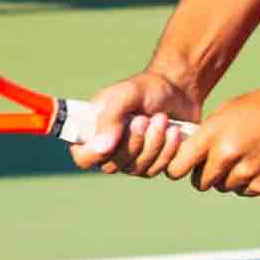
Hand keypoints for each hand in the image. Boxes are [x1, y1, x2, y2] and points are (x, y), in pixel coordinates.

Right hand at [70, 70, 200, 175]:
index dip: (94, 155)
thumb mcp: (127, 94)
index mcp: (93, 131)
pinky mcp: (153, 165)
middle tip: (145, 118)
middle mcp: (109, 151)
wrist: (178, 91)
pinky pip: (157, 170)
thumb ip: (111, 118)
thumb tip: (101, 148)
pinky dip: (168, 150)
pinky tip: (174, 132)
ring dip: (153, 143)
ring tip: (162, 119)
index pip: (82, 158)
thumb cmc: (146, 89)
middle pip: (112, 166)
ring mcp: (131, 161)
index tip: (114, 138)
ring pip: (137, 169)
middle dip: (133, 142)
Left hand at [168, 84, 259, 197]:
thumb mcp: (227, 113)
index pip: (178, 166)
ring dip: (230, 178)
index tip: (185, 167)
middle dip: (206, 175)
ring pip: (224, 187)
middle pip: (201, 183)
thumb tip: (189, 156)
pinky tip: (258, 164)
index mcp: (213, 134)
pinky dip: (248, 182)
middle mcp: (228, 155)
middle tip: (218, 163)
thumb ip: (206, 136)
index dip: (179, 168)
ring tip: (244, 159)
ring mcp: (247, 171)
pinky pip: (245, 191)